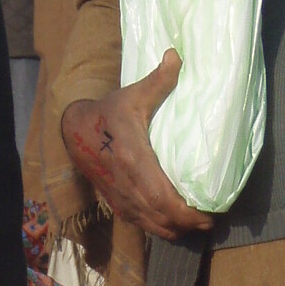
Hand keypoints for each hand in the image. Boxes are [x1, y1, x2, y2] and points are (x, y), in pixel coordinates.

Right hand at [60, 49, 212, 240]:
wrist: (74, 130)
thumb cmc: (108, 111)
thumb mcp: (132, 95)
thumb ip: (157, 80)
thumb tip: (176, 56)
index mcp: (132, 159)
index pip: (161, 196)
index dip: (185, 212)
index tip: (206, 215)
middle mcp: (126, 183)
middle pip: (160, 216)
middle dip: (187, 224)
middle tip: (210, 221)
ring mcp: (119, 196)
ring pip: (151, 224)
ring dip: (175, 229)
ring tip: (197, 225)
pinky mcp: (115, 201)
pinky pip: (140, 223)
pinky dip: (160, 228)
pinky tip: (174, 224)